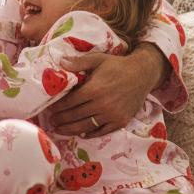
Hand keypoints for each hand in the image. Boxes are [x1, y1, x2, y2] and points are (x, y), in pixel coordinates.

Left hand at [49, 46, 164, 135]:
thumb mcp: (97, 59)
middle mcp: (102, 104)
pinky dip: (91, 134)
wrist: (144, 74)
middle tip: (51, 121)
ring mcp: (112, 115)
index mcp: (94, 89)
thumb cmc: (118, 66)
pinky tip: (82, 134)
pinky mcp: (121, 121)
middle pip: (75, 116)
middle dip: (61, 120)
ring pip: (86, 126)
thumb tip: (60, 62)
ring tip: (60, 130)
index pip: (70, 102)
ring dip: (71, 130)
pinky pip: (102, 131)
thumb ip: (78, 62)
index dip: (58, 107)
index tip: (49, 109)